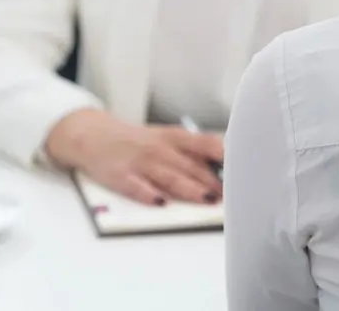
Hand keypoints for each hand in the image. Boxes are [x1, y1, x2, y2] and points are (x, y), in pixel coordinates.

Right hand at [44, 109, 223, 205]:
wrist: (94, 135)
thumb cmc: (138, 141)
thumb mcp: (168, 138)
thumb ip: (194, 150)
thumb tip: (227, 163)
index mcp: (175, 137)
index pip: (206, 144)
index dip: (226, 157)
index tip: (244, 168)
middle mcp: (160, 148)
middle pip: (191, 166)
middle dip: (212, 181)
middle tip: (233, 195)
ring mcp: (140, 162)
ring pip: (169, 177)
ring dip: (190, 189)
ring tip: (207, 200)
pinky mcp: (120, 176)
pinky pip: (136, 187)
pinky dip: (148, 195)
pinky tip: (160, 203)